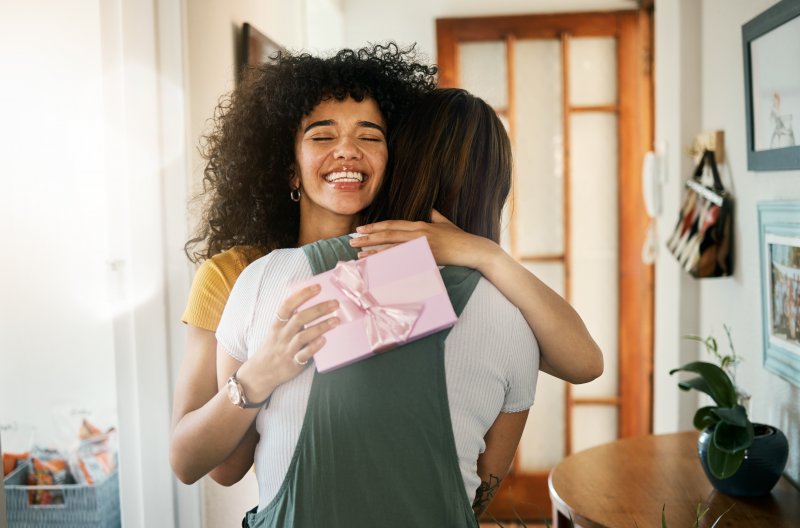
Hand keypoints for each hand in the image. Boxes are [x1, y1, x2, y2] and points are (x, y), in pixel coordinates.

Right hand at [245, 284, 338, 394]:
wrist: (261, 372)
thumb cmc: (274, 347)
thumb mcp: (277, 330)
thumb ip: (291, 319)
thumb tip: (314, 304)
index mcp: (277, 324)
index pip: (287, 305)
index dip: (302, 295)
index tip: (317, 287)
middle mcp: (282, 335)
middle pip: (299, 318)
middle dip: (318, 309)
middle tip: (335, 303)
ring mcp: (287, 349)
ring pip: (303, 336)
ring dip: (321, 327)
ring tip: (336, 320)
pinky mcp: (293, 364)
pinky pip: (303, 355)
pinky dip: (314, 347)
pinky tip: (324, 340)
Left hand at [350, 210, 498, 269]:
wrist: (474, 249)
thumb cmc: (461, 238)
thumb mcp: (446, 223)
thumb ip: (436, 216)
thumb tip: (431, 209)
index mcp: (421, 224)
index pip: (393, 224)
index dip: (376, 227)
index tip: (361, 229)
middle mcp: (419, 233)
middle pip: (388, 234)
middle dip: (368, 237)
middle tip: (351, 240)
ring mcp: (422, 245)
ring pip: (392, 247)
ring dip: (374, 251)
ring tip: (358, 254)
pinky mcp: (426, 257)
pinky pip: (403, 260)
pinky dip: (389, 262)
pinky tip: (378, 266)